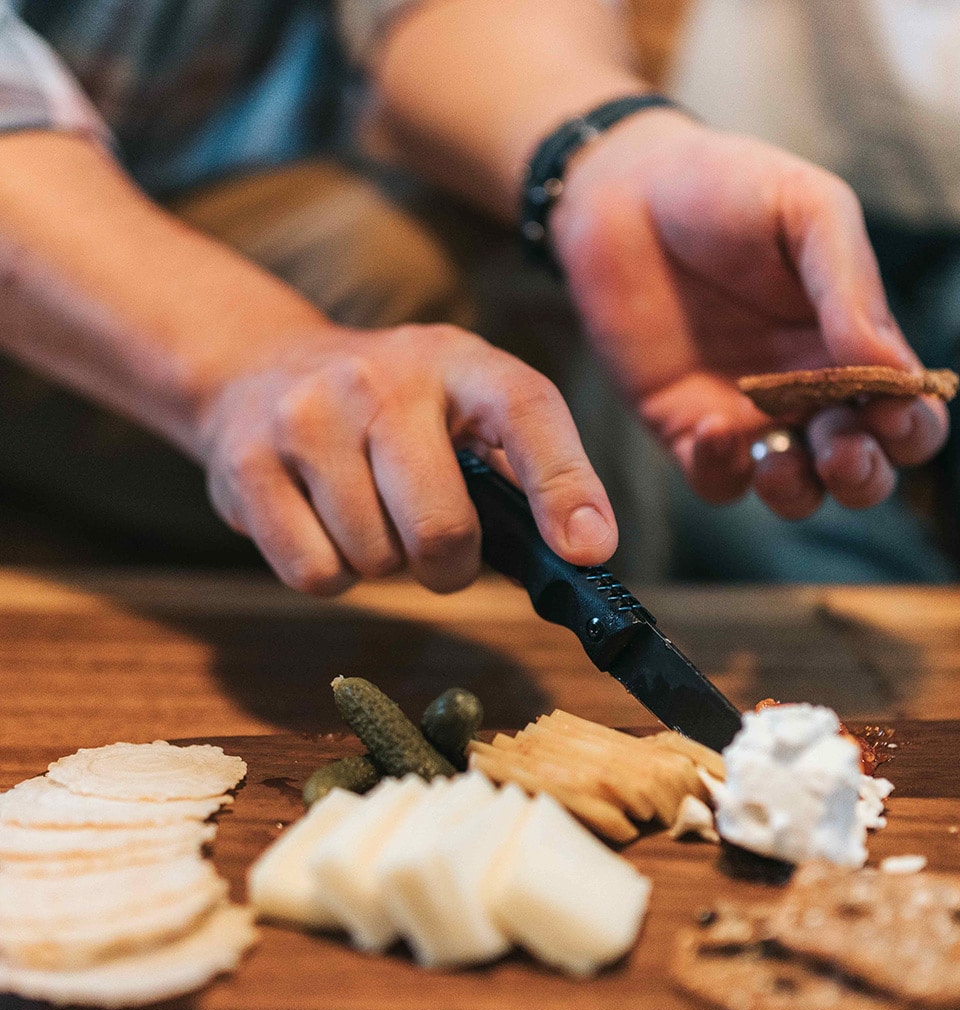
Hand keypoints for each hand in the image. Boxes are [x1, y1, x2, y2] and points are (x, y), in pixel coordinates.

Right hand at [194, 324, 615, 594]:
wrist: (256, 371)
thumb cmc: (388, 412)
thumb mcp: (460, 409)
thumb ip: (521, 469)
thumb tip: (582, 548)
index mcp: (457, 361)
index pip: (526, 410)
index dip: (566, 486)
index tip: (587, 550)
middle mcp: (381, 378)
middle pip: (440, 527)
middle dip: (450, 564)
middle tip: (438, 549)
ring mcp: (307, 418)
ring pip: (375, 560)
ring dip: (383, 563)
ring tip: (368, 515)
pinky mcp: (248, 465)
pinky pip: (315, 573)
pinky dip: (331, 574)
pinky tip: (323, 525)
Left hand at [550, 111, 949, 518]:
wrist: (622, 193)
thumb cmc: (726, 188)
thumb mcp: (807, 212)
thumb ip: (851, 287)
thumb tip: (899, 372)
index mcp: (852, 343)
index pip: (908, 412)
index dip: (912, 428)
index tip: (893, 412)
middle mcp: (809, 391)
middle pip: (861, 467)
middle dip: (863, 476)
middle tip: (841, 450)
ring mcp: (747, 415)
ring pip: (796, 490)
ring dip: (801, 492)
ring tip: (782, 461)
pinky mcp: (685, 427)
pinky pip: (718, 480)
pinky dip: (723, 472)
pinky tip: (713, 430)